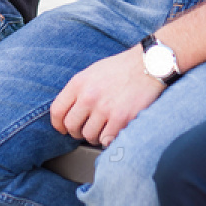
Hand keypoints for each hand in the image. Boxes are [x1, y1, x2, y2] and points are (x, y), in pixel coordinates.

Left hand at [50, 45, 164, 145]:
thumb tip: (69, 112)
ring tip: (104, 128)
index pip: (57, 111)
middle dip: (77, 132)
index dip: (59, 124)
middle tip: (86, 129)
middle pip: (71, 127)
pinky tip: (114, 131)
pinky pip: (107, 140)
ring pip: (89, 136)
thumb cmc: (122, 69)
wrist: (148, 65)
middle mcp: (89, 96)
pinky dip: (109, 139)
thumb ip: (79, 90)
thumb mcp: (93, 72)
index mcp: (79, 83)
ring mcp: (104, 108)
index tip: (63, 129)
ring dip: (95, 136)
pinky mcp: (121, 118)